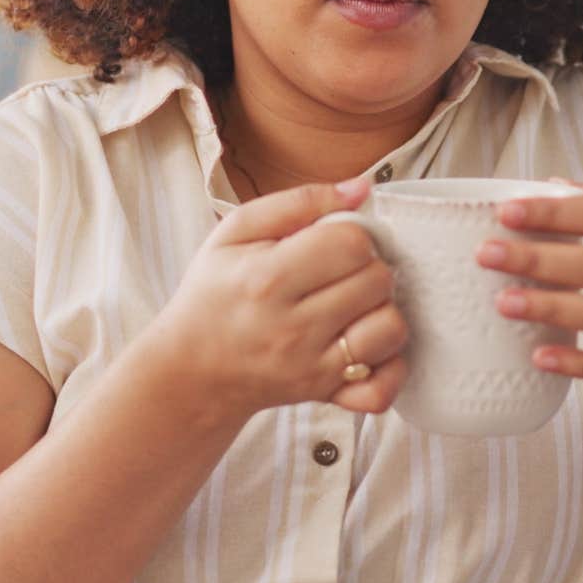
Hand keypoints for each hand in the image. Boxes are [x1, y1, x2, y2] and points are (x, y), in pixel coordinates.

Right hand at [150, 178, 409, 419]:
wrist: (191, 369)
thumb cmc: (215, 292)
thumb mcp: (236, 232)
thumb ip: (299, 202)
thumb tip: (362, 188)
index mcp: (269, 277)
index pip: (351, 243)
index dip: (353, 234)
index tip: (335, 242)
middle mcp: (293, 326)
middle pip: (377, 281)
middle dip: (370, 267)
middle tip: (345, 272)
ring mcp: (311, 366)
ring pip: (390, 330)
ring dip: (383, 311)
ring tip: (357, 305)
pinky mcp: (324, 394)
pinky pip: (381, 389)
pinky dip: (389, 368)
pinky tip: (368, 346)